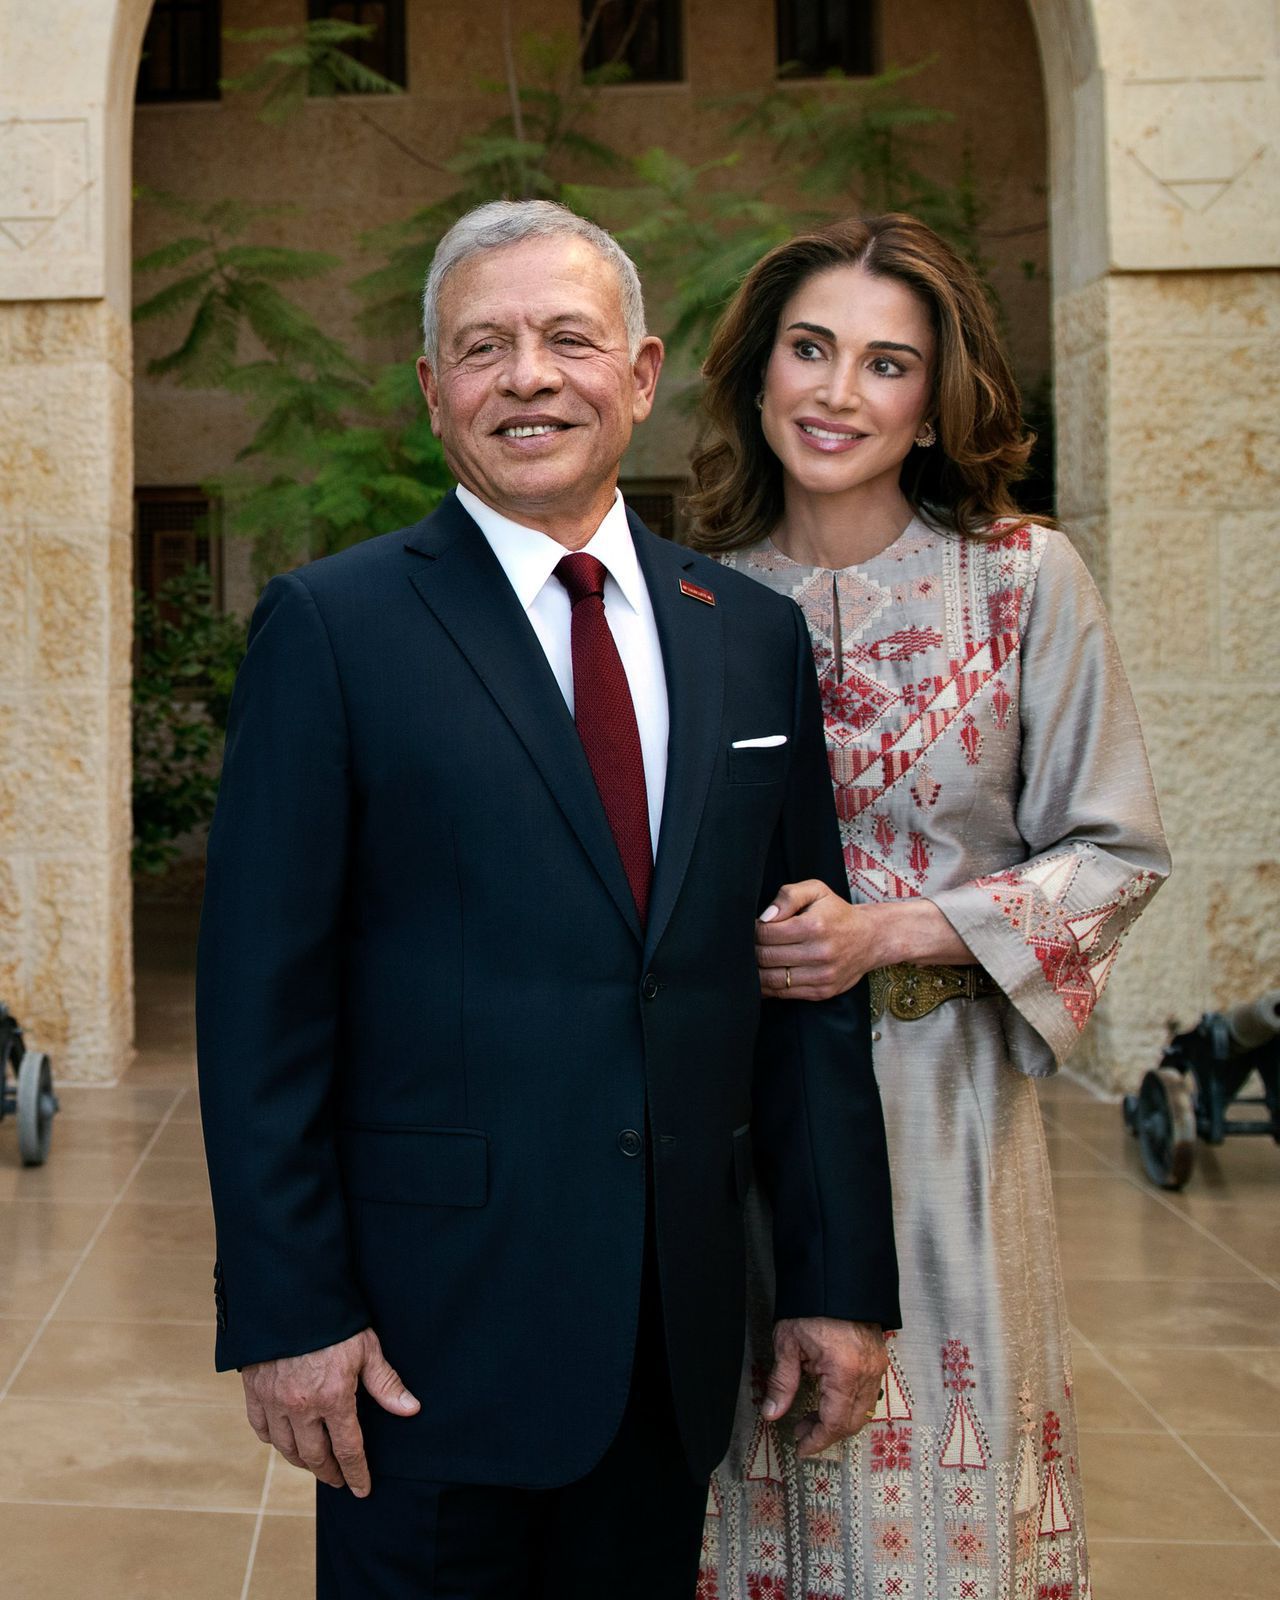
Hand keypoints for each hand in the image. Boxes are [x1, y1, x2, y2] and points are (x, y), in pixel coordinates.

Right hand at [241, 1327, 418, 1496]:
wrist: (289, 1296)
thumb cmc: (333, 1320)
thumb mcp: (366, 1348)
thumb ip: (386, 1383)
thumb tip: (411, 1409)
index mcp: (333, 1399)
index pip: (347, 1450)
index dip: (356, 1473)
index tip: (362, 1490)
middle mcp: (301, 1407)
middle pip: (315, 1456)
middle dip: (329, 1473)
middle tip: (339, 1480)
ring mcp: (274, 1401)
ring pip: (287, 1448)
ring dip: (302, 1462)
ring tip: (315, 1465)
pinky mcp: (255, 1391)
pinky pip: (262, 1429)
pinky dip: (274, 1440)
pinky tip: (285, 1441)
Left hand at [757, 881, 882, 999]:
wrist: (870, 938)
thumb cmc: (836, 912)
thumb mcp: (816, 891)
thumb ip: (788, 896)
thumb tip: (765, 917)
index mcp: (814, 926)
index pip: (766, 933)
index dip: (752, 930)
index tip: (752, 927)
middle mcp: (819, 953)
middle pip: (766, 957)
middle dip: (751, 951)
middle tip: (749, 945)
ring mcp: (821, 976)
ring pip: (772, 979)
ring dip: (756, 971)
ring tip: (753, 961)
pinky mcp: (822, 992)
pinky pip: (784, 994)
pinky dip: (768, 987)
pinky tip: (765, 975)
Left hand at [762, 1317, 886, 1457]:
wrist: (834, 1276)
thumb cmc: (810, 1305)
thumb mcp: (788, 1344)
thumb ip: (781, 1383)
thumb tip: (771, 1413)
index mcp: (844, 1372)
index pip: (834, 1423)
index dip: (817, 1440)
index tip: (801, 1448)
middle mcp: (866, 1372)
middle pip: (852, 1422)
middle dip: (826, 1433)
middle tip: (801, 1432)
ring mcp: (877, 1365)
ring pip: (862, 1410)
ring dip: (838, 1420)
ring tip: (811, 1416)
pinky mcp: (878, 1358)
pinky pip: (868, 1393)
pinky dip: (849, 1404)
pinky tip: (829, 1399)